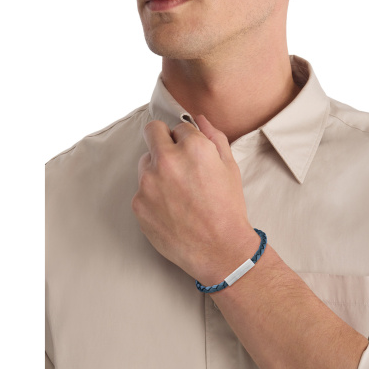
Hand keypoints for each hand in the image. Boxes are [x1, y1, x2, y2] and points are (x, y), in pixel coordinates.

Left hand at [131, 114, 258, 285]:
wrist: (219, 249)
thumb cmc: (228, 209)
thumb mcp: (230, 168)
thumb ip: (214, 137)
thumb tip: (199, 119)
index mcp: (193, 147)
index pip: (179, 126)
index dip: (188, 140)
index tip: (192, 154)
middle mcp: (167, 160)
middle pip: (152, 132)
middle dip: (163, 140)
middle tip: (177, 161)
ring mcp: (148, 182)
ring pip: (146, 162)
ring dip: (158, 169)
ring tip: (178, 192)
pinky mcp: (138, 203)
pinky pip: (142, 189)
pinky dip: (153, 195)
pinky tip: (171, 209)